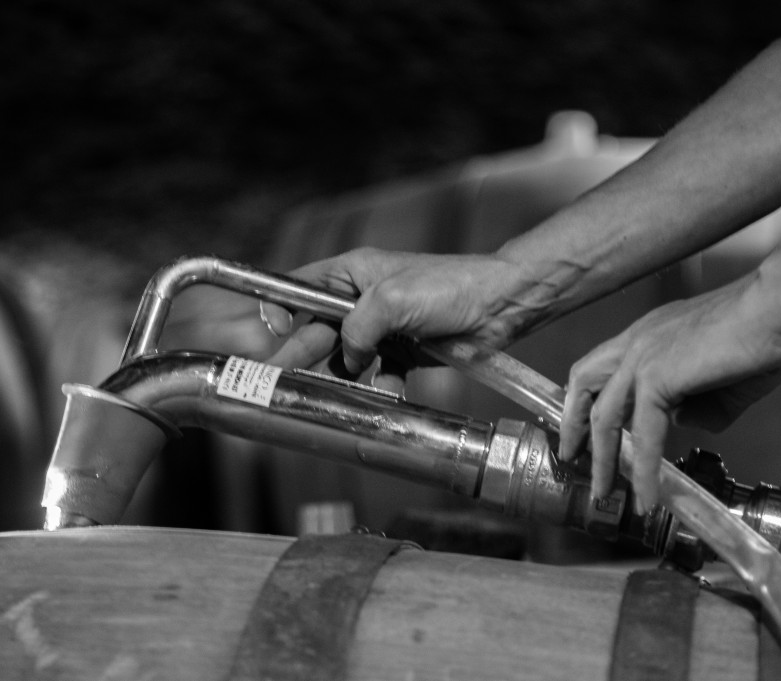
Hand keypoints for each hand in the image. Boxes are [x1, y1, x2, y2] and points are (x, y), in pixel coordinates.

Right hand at [262, 247, 531, 392]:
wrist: (499, 306)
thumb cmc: (450, 287)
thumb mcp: (392, 300)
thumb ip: (356, 328)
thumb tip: (348, 358)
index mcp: (352, 274)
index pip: (300, 287)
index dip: (280, 308)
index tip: (272, 332)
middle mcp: (362, 299)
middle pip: (318, 329)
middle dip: (305, 353)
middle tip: (283, 376)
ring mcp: (383, 326)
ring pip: (347, 356)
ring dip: (348, 374)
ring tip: (353, 382)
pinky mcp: (403, 349)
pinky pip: (378, 372)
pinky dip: (381, 384)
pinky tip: (389, 387)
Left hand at [557, 274, 780, 513]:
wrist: (776, 305)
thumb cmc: (764, 331)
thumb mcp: (722, 376)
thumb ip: (697, 401)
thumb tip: (680, 420)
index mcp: (648, 335)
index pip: (602, 365)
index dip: (588, 396)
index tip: (585, 426)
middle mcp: (636, 342)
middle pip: (583, 382)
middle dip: (573, 423)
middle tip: (571, 456)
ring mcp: (642, 358)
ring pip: (605, 416)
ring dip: (602, 458)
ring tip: (604, 491)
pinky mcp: (657, 377)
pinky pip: (643, 434)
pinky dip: (644, 470)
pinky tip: (648, 496)